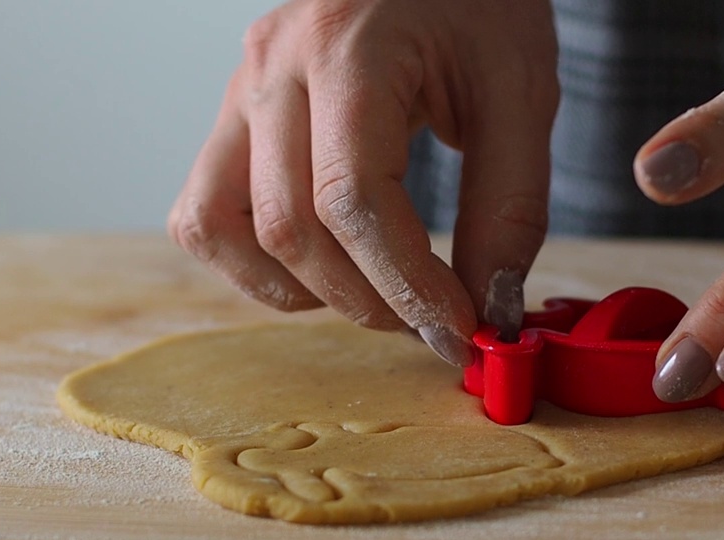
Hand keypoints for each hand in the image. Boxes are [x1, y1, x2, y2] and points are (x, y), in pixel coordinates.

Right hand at [167, 0, 558, 365]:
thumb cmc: (479, 3)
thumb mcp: (520, 90)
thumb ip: (508, 204)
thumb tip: (488, 310)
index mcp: (349, 47)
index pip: (352, 200)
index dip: (406, 283)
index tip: (458, 324)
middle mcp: (274, 67)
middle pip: (289, 228)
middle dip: (365, 297)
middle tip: (429, 317)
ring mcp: (240, 90)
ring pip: (223, 228)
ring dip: (299, 289)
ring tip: (372, 291)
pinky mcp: (231, 116)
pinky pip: (203, 213)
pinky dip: (251, 262)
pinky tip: (319, 263)